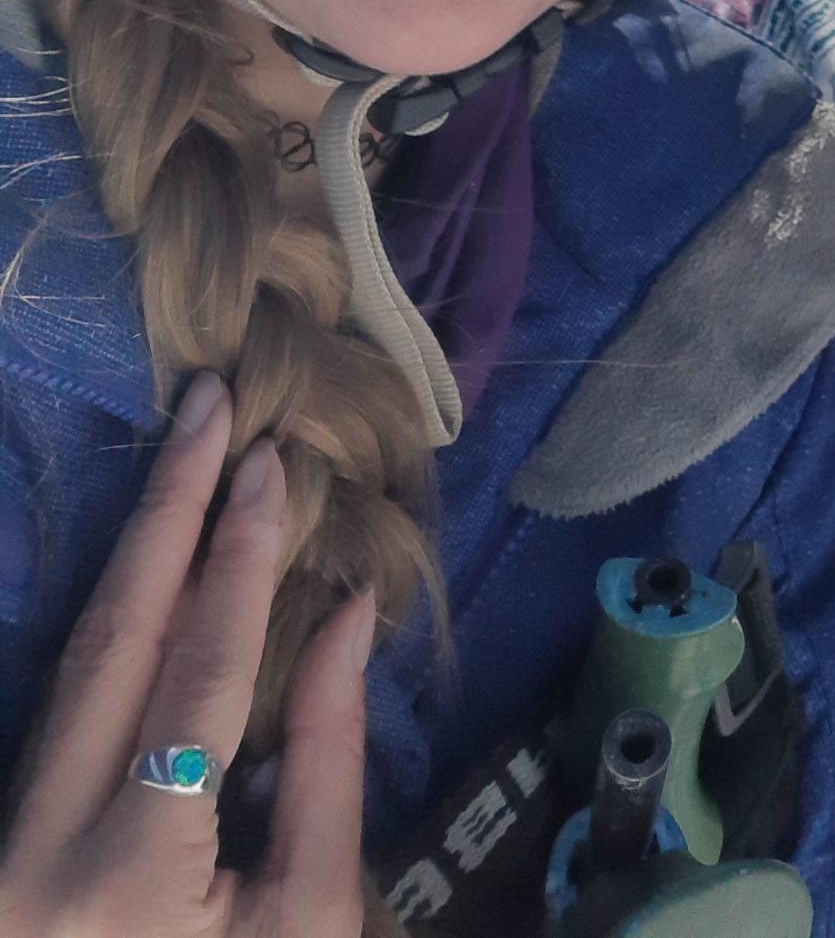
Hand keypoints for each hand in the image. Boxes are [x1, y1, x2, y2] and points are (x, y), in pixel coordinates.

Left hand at [0, 372, 374, 936]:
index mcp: (132, 873)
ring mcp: (6, 845)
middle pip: (110, 640)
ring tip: (182, 454)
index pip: (197, 672)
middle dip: (165, 513)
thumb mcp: (310, 919)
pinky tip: (147, 561)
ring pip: (67, 665)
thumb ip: (328, 764)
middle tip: (208, 402)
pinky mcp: (4, 841)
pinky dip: (112, 623)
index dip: (241, 562)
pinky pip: (56, 705)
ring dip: (133, 553)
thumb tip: (347, 615)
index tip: (271, 463)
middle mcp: (41, 849)